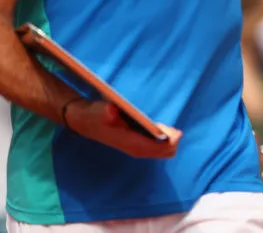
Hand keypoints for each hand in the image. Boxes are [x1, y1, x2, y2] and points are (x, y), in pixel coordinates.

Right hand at [65, 100, 181, 158]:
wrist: (86, 120)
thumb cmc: (95, 114)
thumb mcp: (98, 110)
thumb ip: (105, 111)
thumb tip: (111, 111)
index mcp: (130, 143)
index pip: (156, 148)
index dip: (170, 141)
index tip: (176, 132)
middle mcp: (135, 148)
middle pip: (163, 153)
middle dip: (172, 142)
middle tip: (175, 130)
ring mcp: (137, 147)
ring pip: (162, 151)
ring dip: (169, 141)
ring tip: (170, 129)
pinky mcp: (137, 143)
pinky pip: (157, 147)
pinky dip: (165, 140)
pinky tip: (162, 130)